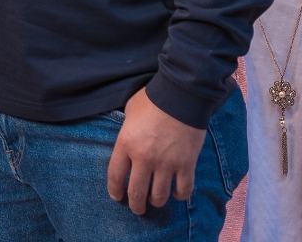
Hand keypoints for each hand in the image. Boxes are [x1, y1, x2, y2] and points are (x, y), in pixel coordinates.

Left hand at [105, 88, 207, 215]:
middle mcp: (144, 158)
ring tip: (155, 201)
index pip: (115, 176)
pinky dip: (180, 195)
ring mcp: (166, 163)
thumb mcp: (129, 112)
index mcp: (126, 144)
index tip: (116, 197)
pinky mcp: (186, 164)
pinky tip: (177, 193)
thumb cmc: (153, 99)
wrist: (181, 94)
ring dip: (156, 202)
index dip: (115, 190)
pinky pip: (183, 190)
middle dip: (135, 205)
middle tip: (137, 208)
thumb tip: (129, 141)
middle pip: (136, 192)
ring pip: (159, 196)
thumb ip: (127, 131)